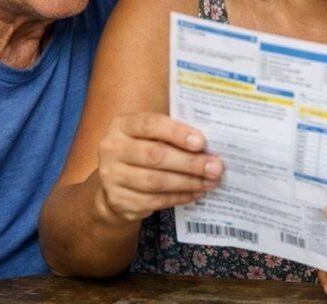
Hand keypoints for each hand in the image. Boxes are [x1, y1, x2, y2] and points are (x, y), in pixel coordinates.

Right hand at [95, 112, 222, 223]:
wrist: (114, 182)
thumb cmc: (143, 150)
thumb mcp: (151, 136)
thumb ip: (174, 135)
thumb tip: (210, 144)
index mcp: (122, 125)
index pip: (150, 124)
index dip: (177, 133)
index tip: (201, 142)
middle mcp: (112, 149)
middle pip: (155, 155)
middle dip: (190, 162)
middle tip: (215, 167)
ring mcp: (112, 176)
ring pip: (156, 181)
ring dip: (188, 182)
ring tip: (210, 181)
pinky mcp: (118, 200)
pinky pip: (154, 200)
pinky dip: (179, 197)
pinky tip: (196, 193)